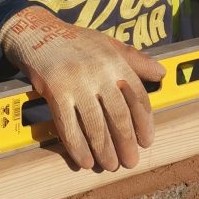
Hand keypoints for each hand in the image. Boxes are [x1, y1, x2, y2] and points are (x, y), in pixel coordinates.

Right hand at [0, 7, 165, 170]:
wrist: (37, 33)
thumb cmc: (76, 41)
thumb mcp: (109, 43)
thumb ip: (135, 59)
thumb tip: (161, 73)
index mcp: (115, 61)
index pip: (137, 97)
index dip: (144, 123)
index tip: (147, 141)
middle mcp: (99, 72)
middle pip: (118, 115)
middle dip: (126, 143)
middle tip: (130, 162)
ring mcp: (76, 82)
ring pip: (95, 125)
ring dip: (104, 150)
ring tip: (110, 165)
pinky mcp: (55, 91)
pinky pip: (68, 126)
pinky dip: (77, 146)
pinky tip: (84, 160)